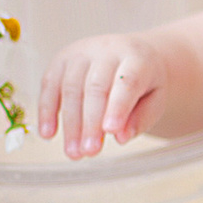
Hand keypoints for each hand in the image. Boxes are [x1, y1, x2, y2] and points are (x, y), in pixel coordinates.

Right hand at [35, 32, 167, 156]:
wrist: (134, 52)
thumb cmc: (145, 80)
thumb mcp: (156, 99)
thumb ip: (142, 119)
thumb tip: (120, 137)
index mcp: (137, 57)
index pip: (127, 81)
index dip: (118, 107)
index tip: (111, 131)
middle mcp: (107, 49)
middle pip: (95, 87)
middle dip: (90, 123)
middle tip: (90, 151)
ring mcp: (82, 52)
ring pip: (70, 87)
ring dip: (70, 124)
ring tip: (74, 152)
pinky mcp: (61, 58)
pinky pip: (49, 84)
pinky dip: (46, 110)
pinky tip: (48, 133)